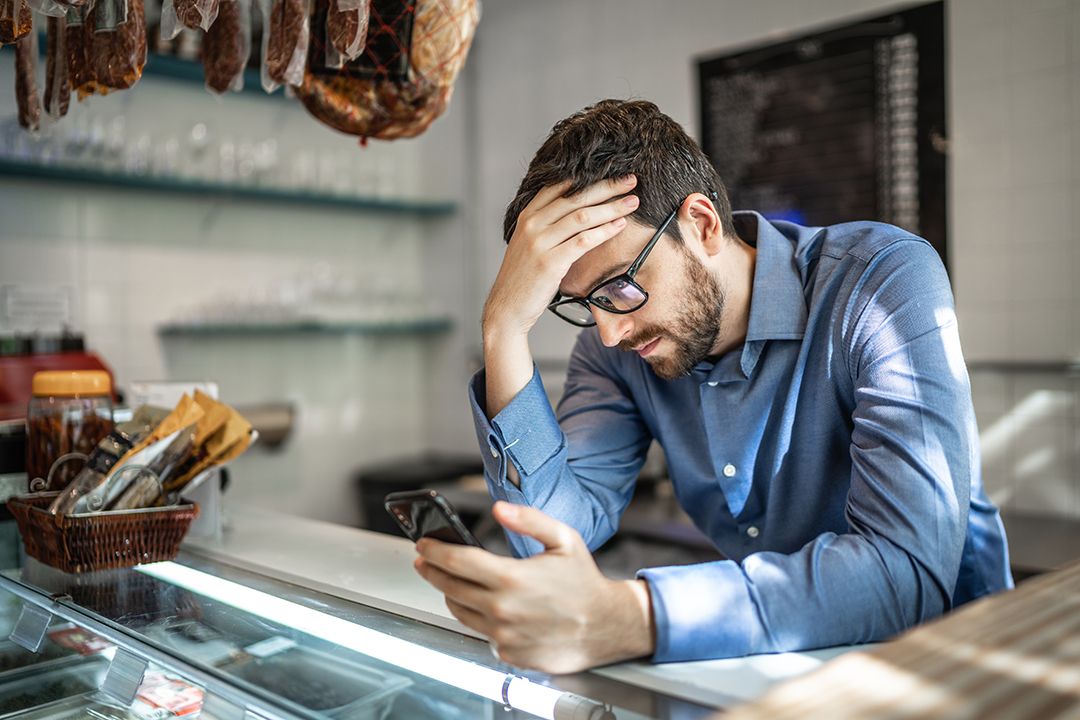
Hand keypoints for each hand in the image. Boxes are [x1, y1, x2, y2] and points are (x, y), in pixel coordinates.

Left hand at [414, 501, 654, 673]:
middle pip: (450, 587)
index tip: (423, 544)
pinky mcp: (508, 653)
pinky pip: (481, 632)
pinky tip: (486, 605)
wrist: (606, 627)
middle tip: (425, 560)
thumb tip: (498, 509)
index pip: (458, 561)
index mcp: (512, 578)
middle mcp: (503, 609)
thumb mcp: (563, 539)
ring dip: (451, 594)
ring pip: (460, 612)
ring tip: (451, 581)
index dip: (435, 550)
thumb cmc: (584, 583)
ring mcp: (503, 635)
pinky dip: (479, 617)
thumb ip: (529, 520)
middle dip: (432, 570)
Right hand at [482, 175, 639, 338]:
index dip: (589, 177)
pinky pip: (583, 241)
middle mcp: (531, 224)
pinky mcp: (550, 262)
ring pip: (582, 216)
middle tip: (631, 180)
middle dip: (607, 186)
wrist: (506, 308)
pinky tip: (620, 225)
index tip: (612, 172)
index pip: (560, 186)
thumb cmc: (523, 278)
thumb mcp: (528, 244)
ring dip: (612, 207)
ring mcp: (539, 243)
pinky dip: (605, 231)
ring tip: (633, 202)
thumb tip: (577, 211)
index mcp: (526, 216)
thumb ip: (546, 225)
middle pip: (575, 197)